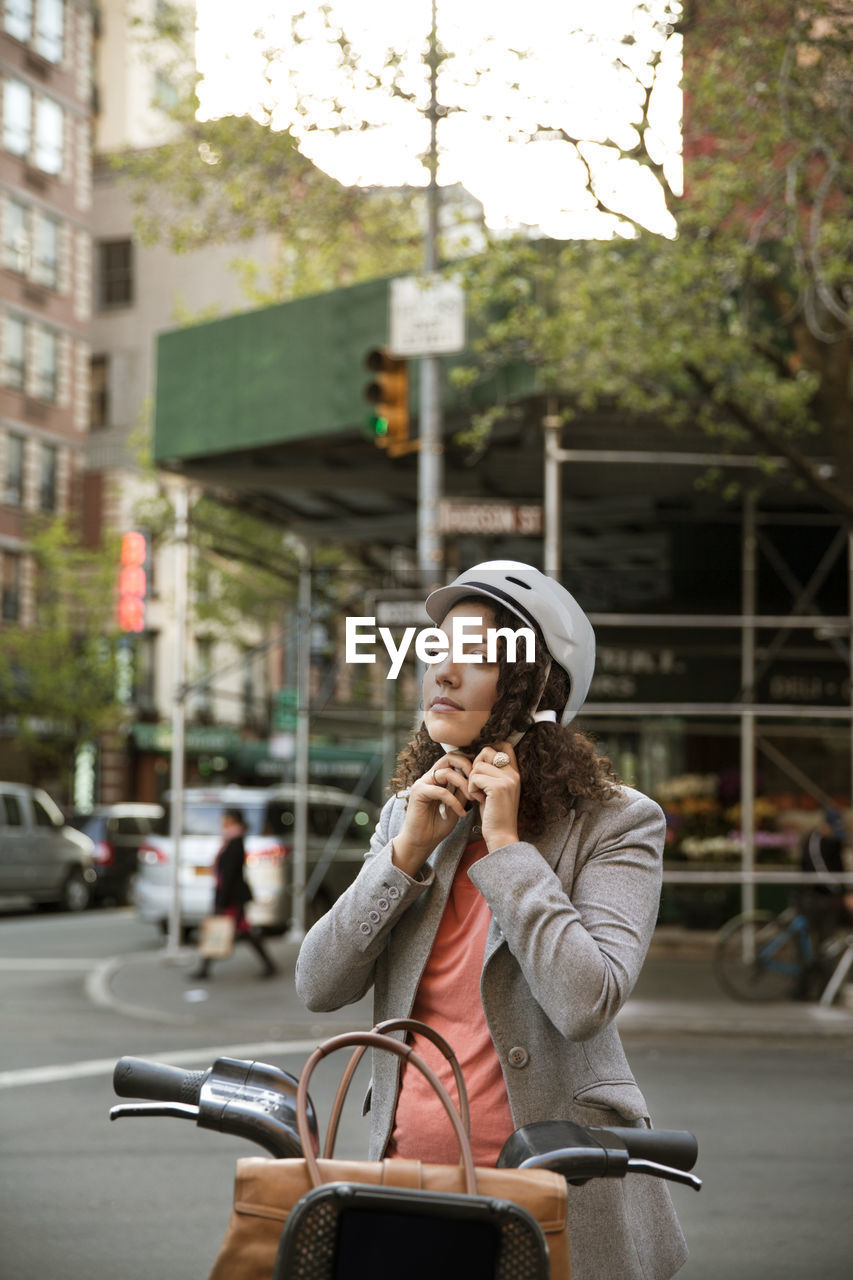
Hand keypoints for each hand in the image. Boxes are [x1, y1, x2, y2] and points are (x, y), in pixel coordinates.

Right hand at [392, 752, 473, 876]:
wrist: (421, 843)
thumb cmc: (438, 826)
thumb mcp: (456, 805)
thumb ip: (462, 792)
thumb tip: (476, 780)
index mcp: (437, 778)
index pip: (454, 760)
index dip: (469, 764)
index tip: (482, 778)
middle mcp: (429, 777)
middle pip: (449, 758)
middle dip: (466, 766)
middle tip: (478, 780)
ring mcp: (422, 783)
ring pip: (446, 773)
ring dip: (463, 785)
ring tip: (472, 798)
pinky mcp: (418, 793)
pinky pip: (441, 791)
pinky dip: (454, 801)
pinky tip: (462, 813)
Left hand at [468, 741, 520, 852]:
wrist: (501, 835)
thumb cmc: (494, 815)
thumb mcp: (495, 790)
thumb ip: (491, 773)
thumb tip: (477, 758)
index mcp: (514, 773)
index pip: (505, 745)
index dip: (489, 750)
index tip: (481, 765)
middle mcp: (514, 773)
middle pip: (487, 751)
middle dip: (476, 766)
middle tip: (478, 784)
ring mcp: (507, 779)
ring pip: (478, 765)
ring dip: (472, 781)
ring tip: (480, 795)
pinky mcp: (498, 787)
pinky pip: (475, 777)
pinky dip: (472, 789)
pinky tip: (479, 800)